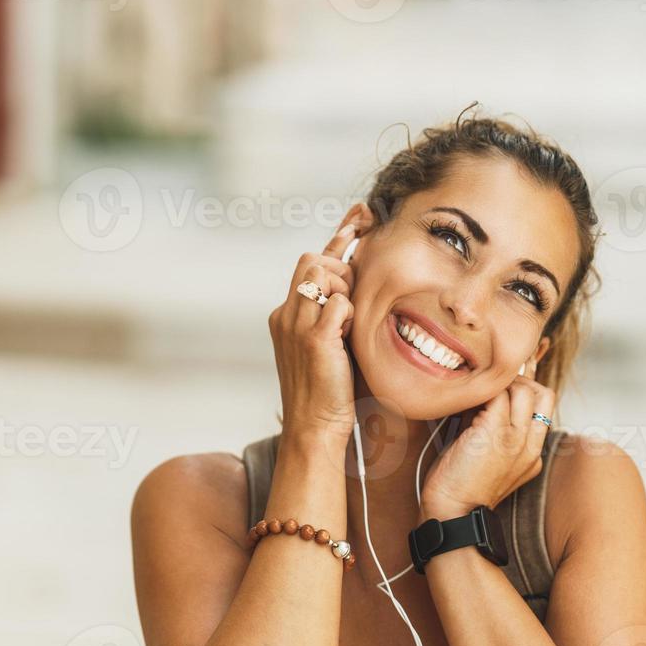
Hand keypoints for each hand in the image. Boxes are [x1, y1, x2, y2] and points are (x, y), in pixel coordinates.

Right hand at [271, 223, 358, 443]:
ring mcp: (296, 326)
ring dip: (345, 288)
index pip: (310, 264)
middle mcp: (285, 315)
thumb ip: (333, 316)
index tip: (359, 216)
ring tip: (349, 320)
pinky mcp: (314, 340)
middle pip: (312, 260)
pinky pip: (338, 302)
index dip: (337, 237)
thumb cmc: (328, 391)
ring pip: (322, 274)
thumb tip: (355, 290)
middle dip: (341, 265)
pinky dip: (349, 312)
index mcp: (285, 315)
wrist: (314, 428)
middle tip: (357, 290)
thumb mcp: (328, 344)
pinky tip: (349, 335)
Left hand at [419, 367, 554, 518]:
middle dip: (518, 382)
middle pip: (543, 393)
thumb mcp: (491, 463)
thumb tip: (484, 404)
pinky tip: (464, 405)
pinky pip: (496, 395)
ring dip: (498, 386)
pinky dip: (480, 394)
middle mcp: (531, 445)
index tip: (502, 391)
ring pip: (522, 390)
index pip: (545, 408)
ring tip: (476, 398)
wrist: (453, 512)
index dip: (525, 391)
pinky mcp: (494, 432)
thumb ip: (498, 436)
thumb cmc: (461, 488)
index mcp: (533, 455)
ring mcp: (516, 438)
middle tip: (491, 388)